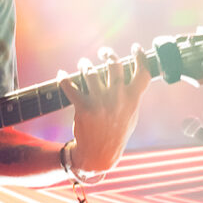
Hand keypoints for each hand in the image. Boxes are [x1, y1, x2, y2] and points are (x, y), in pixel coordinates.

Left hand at [61, 43, 151, 174]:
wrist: (99, 153)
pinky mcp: (83, 107)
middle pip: (114, 65)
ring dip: (85, 65)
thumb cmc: (116, 134)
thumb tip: (131, 78)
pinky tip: (61, 75)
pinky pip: (70, 87)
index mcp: (132, 99)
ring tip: (83, 64)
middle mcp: (117, 98)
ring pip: (91, 72)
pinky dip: (63, 79)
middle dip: (107, 54)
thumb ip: (132, 97)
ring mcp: (100, 102)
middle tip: (103, 53)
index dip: (140, 57)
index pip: (142, 73)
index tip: (136, 48)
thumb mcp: (131, 116)